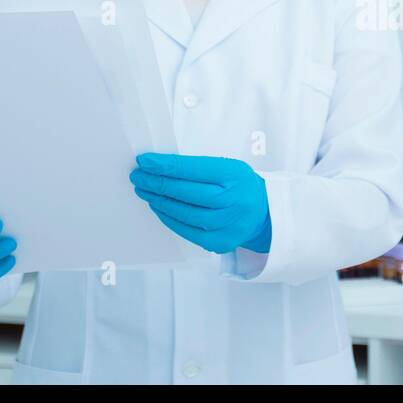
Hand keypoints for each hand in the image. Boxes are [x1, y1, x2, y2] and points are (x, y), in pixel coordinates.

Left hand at [129, 154, 270, 253]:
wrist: (263, 213)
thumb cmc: (239, 186)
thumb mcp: (228, 168)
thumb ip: (198, 168)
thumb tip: (160, 166)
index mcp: (235, 175)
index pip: (193, 169)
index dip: (166, 165)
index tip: (145, 161)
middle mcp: (233, 200)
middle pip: (186, 192)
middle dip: (157, 182)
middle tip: (138, 176)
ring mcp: (227, 224)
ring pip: (184, 212)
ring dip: (159, 201)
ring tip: (145, 190)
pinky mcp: (220, 241)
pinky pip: (187, 230)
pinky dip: (169, 218)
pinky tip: (158, 207)